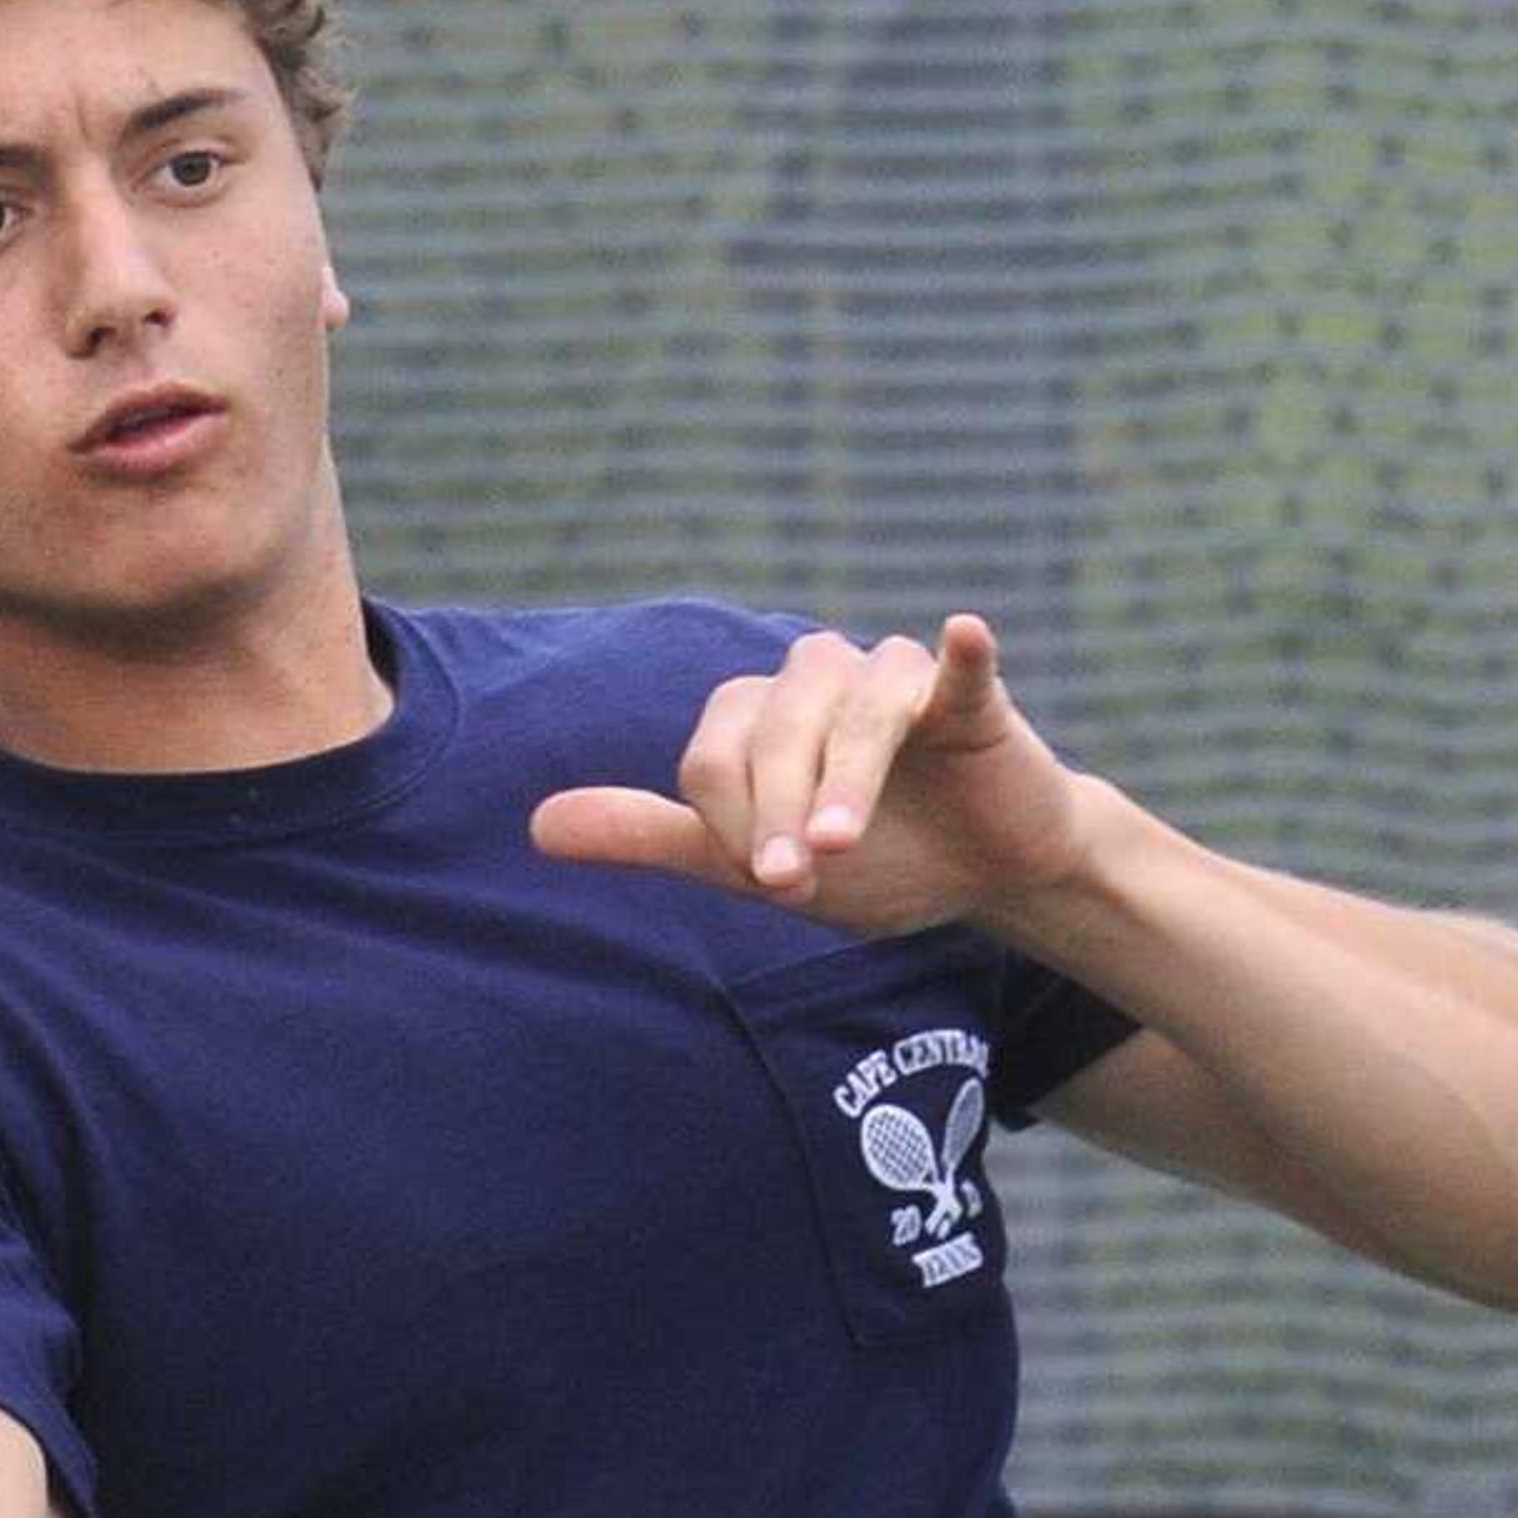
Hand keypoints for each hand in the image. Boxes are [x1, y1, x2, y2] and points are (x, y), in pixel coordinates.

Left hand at [528, 614, 1097, 934]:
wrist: (980, 875)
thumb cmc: (866, 861)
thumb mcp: (748, 864)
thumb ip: (650, 838)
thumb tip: (537, 828)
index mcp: (753, 714)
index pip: (712, 758)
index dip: (730, 824)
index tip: (768, 883)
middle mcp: (813, 679)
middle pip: (773, 732)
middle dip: (775, 812)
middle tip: (790, 883)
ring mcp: (892, 677)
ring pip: (854, 713)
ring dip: (844, 779)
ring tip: (839, 845)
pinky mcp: (967, 696)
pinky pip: (959, 666)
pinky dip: (961, 652)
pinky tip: (962, 634)